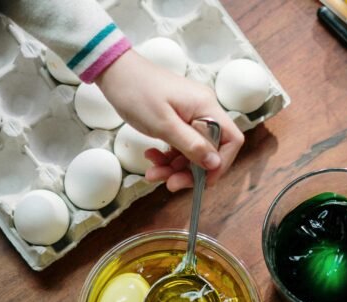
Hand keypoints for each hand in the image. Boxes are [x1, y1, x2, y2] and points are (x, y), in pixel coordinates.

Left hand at [96, 50, 243, 191]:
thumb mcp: (164, 125)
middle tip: (170, 183)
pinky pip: (180, 144)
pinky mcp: (177, 119)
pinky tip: (151, 157)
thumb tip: (215, 163)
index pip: (231, 140)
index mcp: (206, 108)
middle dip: (190, 171)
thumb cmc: (137, 93)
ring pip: (192, 151)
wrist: (115, 73)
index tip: (202, 181)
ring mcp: (190, 114)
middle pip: (210, 150)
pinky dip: (167, 156)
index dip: (221, 164)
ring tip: (152, 172)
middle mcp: (203, 111)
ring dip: (174, 167)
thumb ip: (192, 145)